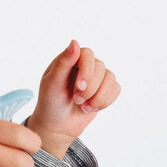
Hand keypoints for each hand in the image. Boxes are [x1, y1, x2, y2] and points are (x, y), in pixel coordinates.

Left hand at [27, 40, 120, 158]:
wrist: (57, 125)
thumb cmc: (50, 102)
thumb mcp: (52, 83)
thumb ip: (63, 63)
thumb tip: (74, 42)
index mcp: (70, 59)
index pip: (87, 53)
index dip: (87, 70)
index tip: (79, 87)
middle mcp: (85, 65)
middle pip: (101, 67)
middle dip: (90, 88)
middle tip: (76, 100)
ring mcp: (97, 76)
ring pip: (111, 78)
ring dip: (97, 97)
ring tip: (82, 106)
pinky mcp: (105, 89)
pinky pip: (116, 89)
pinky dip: (104, 102)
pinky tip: (90, 108)